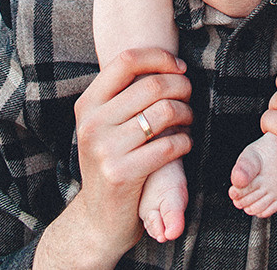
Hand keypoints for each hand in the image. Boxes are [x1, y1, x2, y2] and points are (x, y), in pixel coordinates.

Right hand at [33, 48, 191, 269]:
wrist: (99, 219)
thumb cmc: (113, 161)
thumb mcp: (105, 125)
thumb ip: (123, 95)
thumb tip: (167, 60)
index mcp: (87, 104)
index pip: (127, 60)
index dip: (159, 57)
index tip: (179, 67)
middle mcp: (92, 123)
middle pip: (152, 85)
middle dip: (181, 86)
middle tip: (189, 96)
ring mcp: (105, 149)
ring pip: (164, 112)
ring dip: (186, 112)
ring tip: (188, 119)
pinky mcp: (121, 174)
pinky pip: (168, 145)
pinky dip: (185, 141)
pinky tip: (184, 143)